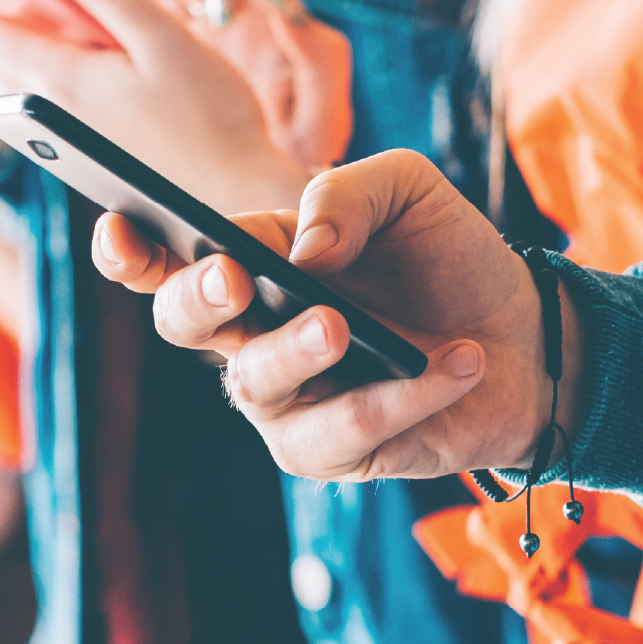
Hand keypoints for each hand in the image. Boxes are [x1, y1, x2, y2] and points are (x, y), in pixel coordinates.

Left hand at [0, 0, 309, 213]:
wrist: (237, 193)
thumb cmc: (212, 115)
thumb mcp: (160, 34)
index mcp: (62, 79)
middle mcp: (52, 114)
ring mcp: (68, 142)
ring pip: (16, 89)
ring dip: (17, 53)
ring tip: (52, 23)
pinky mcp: (89, 159)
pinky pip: (45, 112)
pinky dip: (48, 80)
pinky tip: (94, 69)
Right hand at [90, 148, 584, 479]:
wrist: (523, 332)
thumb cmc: (448, 259)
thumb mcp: (408, 193)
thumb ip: (347, 193)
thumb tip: (302, 249)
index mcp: (253, 264)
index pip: (168, 259)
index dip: (130, 250)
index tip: (119, 228)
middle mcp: (253, 335)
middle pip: (183, 325)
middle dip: (197, 299)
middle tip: (235, 278)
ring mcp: (289, 400)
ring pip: (257, 383)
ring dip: (297, 350)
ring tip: (342, 324)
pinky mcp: (336, 451)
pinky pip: (348, 428)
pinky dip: (404, 395)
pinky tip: (457, 363)